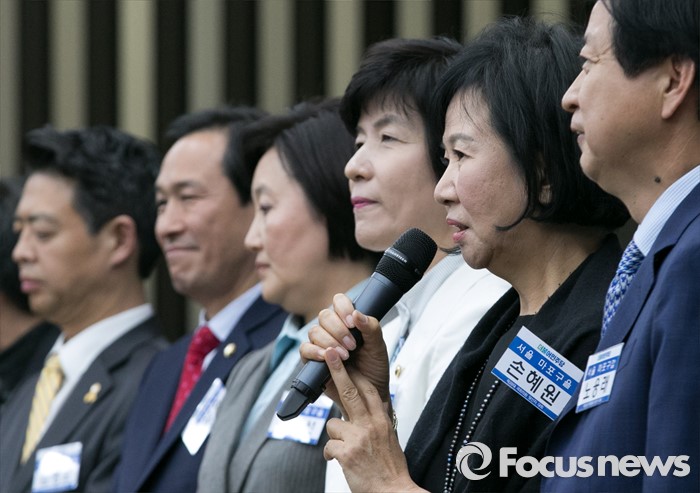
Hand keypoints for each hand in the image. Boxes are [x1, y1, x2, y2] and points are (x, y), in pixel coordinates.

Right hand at [300, 293, 390, 407]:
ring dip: (330, 342)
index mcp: (348, 321)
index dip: (343, 308)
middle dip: (338, 330)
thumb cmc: (374, 369)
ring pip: (314, 331)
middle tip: (352, 345)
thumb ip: (372, 328)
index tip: (353, 322)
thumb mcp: (379, 347)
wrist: (370, 394)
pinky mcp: (312, 360)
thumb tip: (358, 314)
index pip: (339, 301)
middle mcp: (333, 330)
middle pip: (324, 316)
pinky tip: (327, 357)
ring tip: (345, 356)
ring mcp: (321, 344)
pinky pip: (305, 349)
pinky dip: (316, 352)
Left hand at [322, 348, 424, 492]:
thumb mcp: (390, 439)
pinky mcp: (347, 453)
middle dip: (337, 370)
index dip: (356, 374)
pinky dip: (332, 455)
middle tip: (329, 354)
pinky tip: (341, 461)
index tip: (347, 361)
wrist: (394, 492)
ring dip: (336, 437)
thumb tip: (377, 403)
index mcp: (382, 421)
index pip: (368, 390)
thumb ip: (380, 420)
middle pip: (350, 391)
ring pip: (333, 423)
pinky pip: (329, 446)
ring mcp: (358, 438)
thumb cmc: (391, 469)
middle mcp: (371, 425)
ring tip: (346, 451)